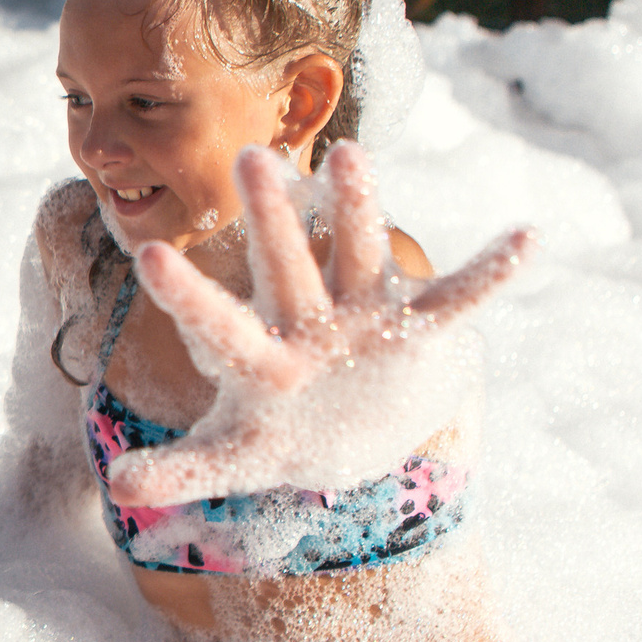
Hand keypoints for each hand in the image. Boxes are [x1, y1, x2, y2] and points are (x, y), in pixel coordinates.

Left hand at [105, 143, 532, 507]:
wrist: (358, 428)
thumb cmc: (284, 434)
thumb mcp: (236, 457)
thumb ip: (182, 470)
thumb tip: (116, 487)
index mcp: (258, 356)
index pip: (216, 323)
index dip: (186, 295)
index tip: (151, 253)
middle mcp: (306, 320)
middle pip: (285, 266)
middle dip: (271, 217)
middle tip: (249, 154)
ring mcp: (362, 316)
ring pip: (359, 253)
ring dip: (361, 208)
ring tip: (351, 155)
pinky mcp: (417, 325)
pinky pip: (460, 297)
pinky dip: (492, 273)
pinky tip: (526, 238)